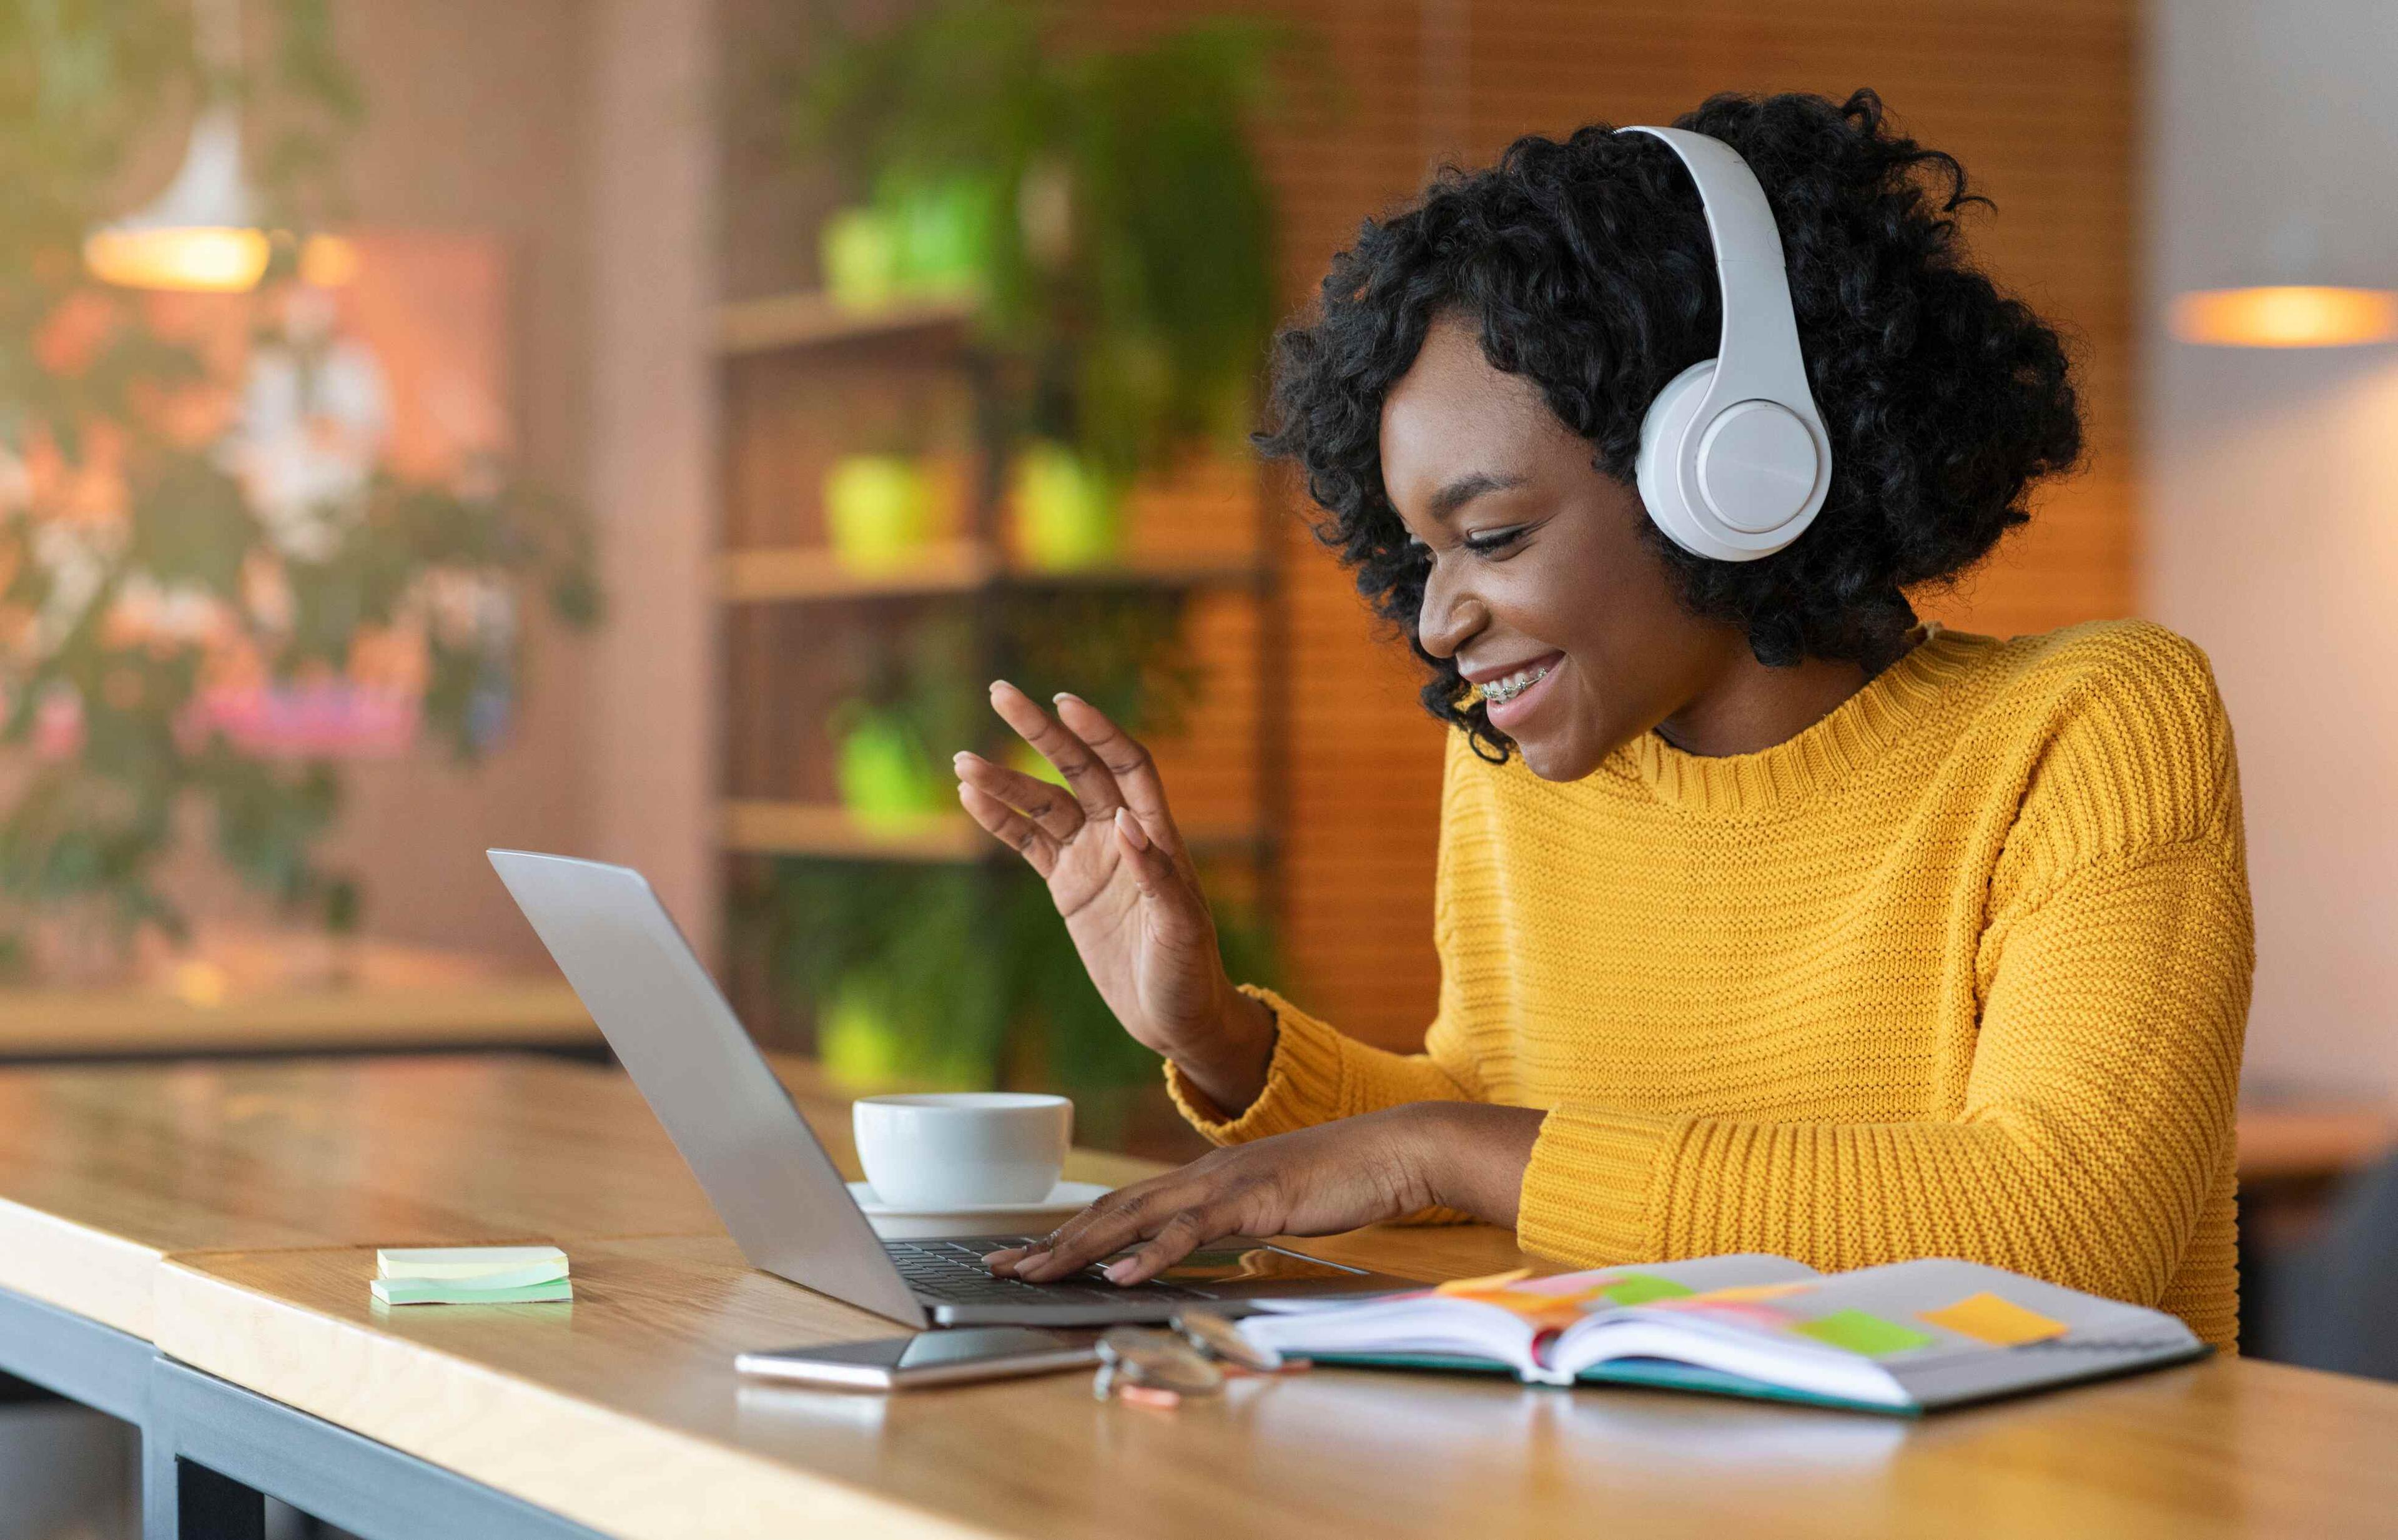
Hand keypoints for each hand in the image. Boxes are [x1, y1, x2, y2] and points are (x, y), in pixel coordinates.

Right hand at [954, 681, 1273, 1110]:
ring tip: (962, 760)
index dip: (1098, 731)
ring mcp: (1091, 857)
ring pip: (1042, 803)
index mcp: (1157, 834)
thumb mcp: (1181, 930)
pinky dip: (1000, 819)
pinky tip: (969, 796)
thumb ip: (1157, 876)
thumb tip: (1126, 823)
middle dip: (1039, 731)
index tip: (1064, 702)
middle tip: (999, 692)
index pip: (1126, 764)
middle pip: (1077, 768)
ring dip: (1004, 779)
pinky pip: (1028, 842)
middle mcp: (1122, 834)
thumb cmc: (1190, 974)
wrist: (1174, 1019)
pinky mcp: (1068, 885)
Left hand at [984, 1103, 1547, 1286]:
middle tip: (998, 1266)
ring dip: (1080, 1247)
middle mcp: (1200, 1175)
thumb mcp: (1271, 1207)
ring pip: (1135, 1217)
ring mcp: (1224, 1184)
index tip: (1024, 1254)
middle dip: (1050, 1241)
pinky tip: (1120, 1273)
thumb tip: (1197, 1251)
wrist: (1395, 1150)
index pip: (1119, 1206)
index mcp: (1201, 1179)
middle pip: (1109, 1209)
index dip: (1068, 1231)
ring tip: (1035, 1272)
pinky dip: (1152, 1252)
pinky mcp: (1253, 1200)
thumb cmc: (1341, 1181)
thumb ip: (1230, 1224)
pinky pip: (1192, 1229)